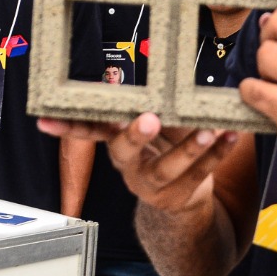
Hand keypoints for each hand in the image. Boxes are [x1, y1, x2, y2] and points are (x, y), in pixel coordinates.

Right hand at [40, 114, 240, 213]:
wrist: (180, 200)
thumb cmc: (162, 147)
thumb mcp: (146, 126)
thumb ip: (139, 104)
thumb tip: (115, 75)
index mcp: (115, 142)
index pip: (88, 130)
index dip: (66, 125)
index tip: (46, 119)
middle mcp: (128, 164)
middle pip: (124, 151)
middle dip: (135, 134)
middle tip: (148, 119)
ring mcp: (152, 184)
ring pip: (168, 168)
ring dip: (189, 148)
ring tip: (208, 131)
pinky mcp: (178, 196)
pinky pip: (200, 173)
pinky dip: (218, 154)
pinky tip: (230, 136)